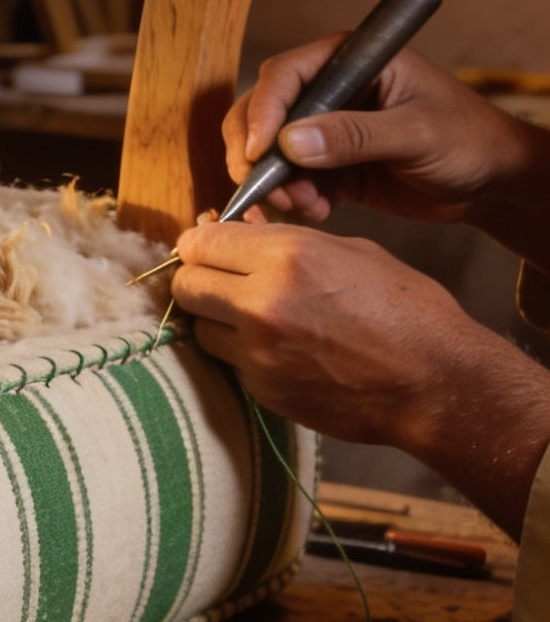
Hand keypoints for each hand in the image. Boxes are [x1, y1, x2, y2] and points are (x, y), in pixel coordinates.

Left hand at [172, 218, 549, 533]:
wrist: (436, 384)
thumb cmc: (407, 311)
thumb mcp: (352, 252)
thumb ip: (287, 242)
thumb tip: (238, 233)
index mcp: (286, 256)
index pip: (199, 241)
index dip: (201, 243)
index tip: (210, 248)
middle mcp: (262, 302)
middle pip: (185, 284)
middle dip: (199, 279)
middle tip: (222, 282)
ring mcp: (258, 351)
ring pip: (199, 326)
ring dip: (216, 320)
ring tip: (252, 318)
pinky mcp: (262, 388)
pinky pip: (228, 362)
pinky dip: (242, 353)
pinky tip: (277, 349)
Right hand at [224, 41, 549, 248]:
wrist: (492, 183)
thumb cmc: (470, 140)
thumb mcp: (418, 133)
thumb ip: (355, 136)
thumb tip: (290, 143)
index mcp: (351, 61)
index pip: (285, 76)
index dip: (263, 112)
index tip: (258, 152)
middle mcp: (331, 90)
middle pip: (262, 112)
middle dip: (256, 153)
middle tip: (266, 188)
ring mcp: (326, 128)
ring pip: (269, 151)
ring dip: (274, 181)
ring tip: (304, 205)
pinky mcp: (328, 164)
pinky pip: (290, 179)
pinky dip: (292, 199)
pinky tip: (319, 211)